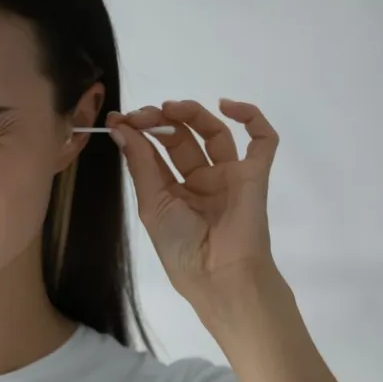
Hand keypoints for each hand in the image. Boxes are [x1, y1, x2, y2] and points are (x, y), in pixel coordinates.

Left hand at [105, 99, 279, 301]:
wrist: (219, 275)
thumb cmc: (180, 246)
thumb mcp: (152, 204)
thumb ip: (140, 164)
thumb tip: (119, 128)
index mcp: (171, 191)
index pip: (155, 152)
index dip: (139, 132)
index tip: (120, 118)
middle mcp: (199, 181)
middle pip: (182, 138)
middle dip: (161, 121)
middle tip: (144, 114)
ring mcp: (228, 176)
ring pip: (215, 133)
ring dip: (193, 114)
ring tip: (172, 108)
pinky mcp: (254, 175)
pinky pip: (263, 141)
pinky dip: (252, 118)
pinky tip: (228, 106)